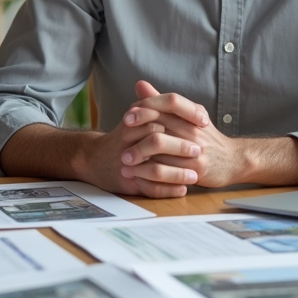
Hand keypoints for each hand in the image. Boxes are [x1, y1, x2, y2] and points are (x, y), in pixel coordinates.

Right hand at [69, 113, 202, 199]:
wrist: (93, 158)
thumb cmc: (122, 138)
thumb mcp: (137, 117)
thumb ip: (162, 108)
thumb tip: (196, 108)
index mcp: (134, 120)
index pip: (160, 115)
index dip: (184, 118)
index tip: (204, 122)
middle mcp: (127, 140)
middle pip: (157, 141)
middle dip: (181, 147)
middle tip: (200, 150)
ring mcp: (127, 163)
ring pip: (154, 169)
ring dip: (177, 173)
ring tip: (195, 175)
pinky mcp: (126, 181)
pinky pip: (149, 188)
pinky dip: (167, 190)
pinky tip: (182, 189)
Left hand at [119, 81, 297, 187]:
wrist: (233, 160)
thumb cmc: (205, 137)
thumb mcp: (187, 115)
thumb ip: (162, 102)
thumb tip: (139, 84)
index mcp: (192, 113)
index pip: (168, 102)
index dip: (146, 107)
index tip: (128, 116)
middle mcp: (194, 129)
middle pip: (159, 125)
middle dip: (136, 133)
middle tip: (121, 139)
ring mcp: (195, 149)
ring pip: (160, 149)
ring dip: (138, 155)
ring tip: (124, 160)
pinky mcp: (196, 169)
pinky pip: (167, 170)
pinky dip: (148, 172)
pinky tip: (137, 174)